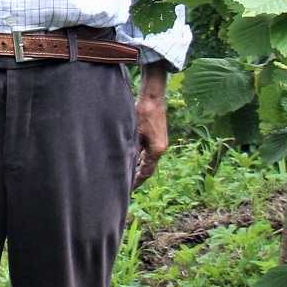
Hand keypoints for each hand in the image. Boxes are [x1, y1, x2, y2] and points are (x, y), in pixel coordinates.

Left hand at [134, 65, 170, 186]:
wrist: (152, 97)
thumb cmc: (143, 113)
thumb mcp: (134, 132)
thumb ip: (132, 149)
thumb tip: (126, 163)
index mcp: (156, 150)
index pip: (146, 171)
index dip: (137, 181)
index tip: (128, 188)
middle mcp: (160, 148)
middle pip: (148, 167)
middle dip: (137, 176)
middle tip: (126, 184)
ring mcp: (160, 143)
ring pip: (148, 160)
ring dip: (138, 166)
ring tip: (127, 174)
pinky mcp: (158, 137)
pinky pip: (148, 152)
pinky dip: (140, 157)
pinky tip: (132, 159)